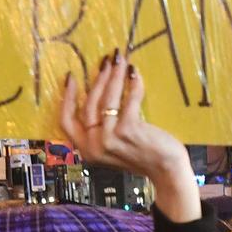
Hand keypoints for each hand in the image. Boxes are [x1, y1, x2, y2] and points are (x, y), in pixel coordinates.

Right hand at [58, 51, 199, 224]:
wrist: (165, 171)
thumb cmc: (143, 157)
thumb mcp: (113, 147)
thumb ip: (101, 130)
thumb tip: (99, 94)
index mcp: (87, 150)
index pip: (66, 121)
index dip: (67, 97)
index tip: (72, 77)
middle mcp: (94, 145)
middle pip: (88, 104)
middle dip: (97, 79)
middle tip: (105, 62)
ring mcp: (109, 138)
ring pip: (106, 98)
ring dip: (113, 75)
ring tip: (119, 61)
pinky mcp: (127, 130)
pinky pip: (127, 99)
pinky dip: (132, 84)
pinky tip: (134, 73)